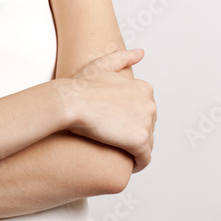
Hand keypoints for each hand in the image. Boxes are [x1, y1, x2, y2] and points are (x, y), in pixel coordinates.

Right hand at [61, 49, 156, 172]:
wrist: (70, 102)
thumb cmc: (80, 86)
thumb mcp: (103, 64)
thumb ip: (124, 57)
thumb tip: (141, 53)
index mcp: (144, 89)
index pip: (145, 112)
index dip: (133, 121)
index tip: (120, 129)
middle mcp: (150, 104)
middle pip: (148, 128)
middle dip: (136, 136)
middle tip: (117, 143)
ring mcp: (146, 123)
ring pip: (147, 144)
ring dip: (137, 151)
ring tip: (120, 155)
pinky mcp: (139, 142)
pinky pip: (145, 159)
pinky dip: (138, 164)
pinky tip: (128, 166)